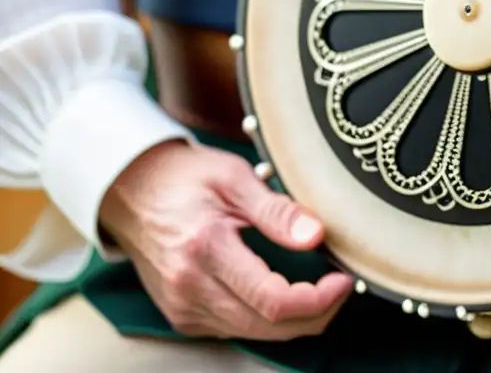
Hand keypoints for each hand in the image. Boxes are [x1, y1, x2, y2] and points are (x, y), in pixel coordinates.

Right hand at [99, 140, 351, 339]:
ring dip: (294, 320)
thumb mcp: (234, 176)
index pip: (273, 300)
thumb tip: (316, 236)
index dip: (319, 299)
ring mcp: (182, 306)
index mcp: (205, 248)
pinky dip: (266, 319)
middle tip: (340, 286)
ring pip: (254, 333)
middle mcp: (190, 287)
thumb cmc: (181, 177)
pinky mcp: (181, 315)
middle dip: (316, 314)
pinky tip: (283, 294)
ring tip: (320, 289)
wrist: (128, 190)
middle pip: (269, 327)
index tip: (343, 280)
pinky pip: (235, 329)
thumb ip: (276, 210)